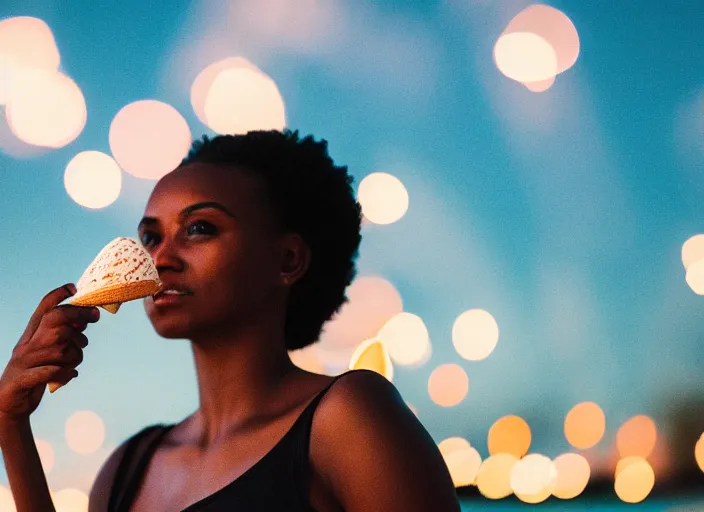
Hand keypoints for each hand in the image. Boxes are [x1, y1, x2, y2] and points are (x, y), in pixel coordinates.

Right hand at [0, 284, 98, 422]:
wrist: (10, 405)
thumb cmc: (36, 374)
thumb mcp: (47, 352)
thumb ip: (63, 336)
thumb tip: (84, 320)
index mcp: (31, 335)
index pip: (43, 309)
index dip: (57, 295)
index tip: (73, 287)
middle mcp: (26, 345)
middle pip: (55, 321)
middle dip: (79, 318)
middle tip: (92, 322)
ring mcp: (23, 362)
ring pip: (61, 349)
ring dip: (76, 356)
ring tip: (74, 365)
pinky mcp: (22, 381)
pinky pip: (51, 371)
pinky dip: (66, 373)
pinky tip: (70, 376)